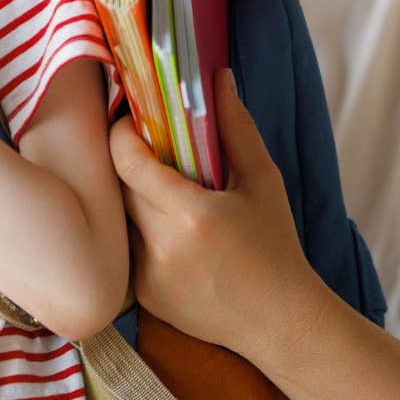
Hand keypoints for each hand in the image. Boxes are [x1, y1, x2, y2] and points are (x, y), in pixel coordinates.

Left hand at [109, 70, 326, 360]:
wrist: (279, 321)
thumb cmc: (276, 246)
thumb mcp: (263, 181)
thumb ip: (236, 127)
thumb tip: (218, 78)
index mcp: (192, 215)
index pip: (128, 161)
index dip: (122, 133)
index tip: (133, 120)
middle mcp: (162, 248)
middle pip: (119, 186)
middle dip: (129, 161)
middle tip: (150, 146)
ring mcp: (147, 277)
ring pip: (120, 217)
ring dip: (134, 197)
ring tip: (165, 189)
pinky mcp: (143, 297)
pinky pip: (129, 248)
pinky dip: (142, 232)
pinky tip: (172, 232)